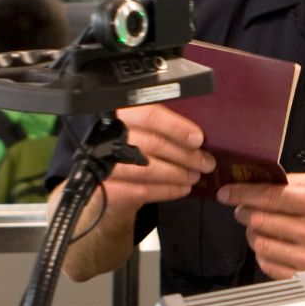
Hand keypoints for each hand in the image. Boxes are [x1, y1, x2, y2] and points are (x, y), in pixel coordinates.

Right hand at [96, 105, 211, 217]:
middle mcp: (105, 136)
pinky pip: (140, 190)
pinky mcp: (104, 188)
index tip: (198, 138)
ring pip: (147, 168)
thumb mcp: (138, 128)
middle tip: (205, 162)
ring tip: (194, 176)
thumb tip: (197, 135)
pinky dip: (166, 190)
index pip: (149, 115)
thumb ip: (160, 126)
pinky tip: (182, 189)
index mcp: (117, 114)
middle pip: (153, 143)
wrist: (99, 179)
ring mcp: (102, 164)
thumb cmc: (126, 148)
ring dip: (177, 174)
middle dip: (185, 155)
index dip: (176, 127)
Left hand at [219, 173, 304, 291]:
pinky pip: (267, 265)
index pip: (268, 196)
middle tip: (243, 211)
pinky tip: (271, 246)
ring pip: (259, 243)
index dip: (241, 194)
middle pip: (258, 220)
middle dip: (244, 213)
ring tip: (259, 228)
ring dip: (253, 234)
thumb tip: (257, 181)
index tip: (227, 193)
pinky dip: (262, 254)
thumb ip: (293, 181)